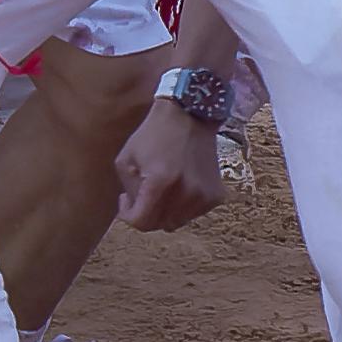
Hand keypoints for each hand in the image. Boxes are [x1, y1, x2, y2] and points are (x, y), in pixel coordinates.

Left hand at [115, 96, 226, 229]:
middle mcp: (186, 194)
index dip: (128, 216)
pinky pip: (193, 214)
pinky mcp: (216, 196)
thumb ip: (129, 190)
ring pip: (176, 222)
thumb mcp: (126, 159)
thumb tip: (136, 210)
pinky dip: (182, 206)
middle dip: (145, 213)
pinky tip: (177, 186)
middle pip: (159, 225)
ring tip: (159, 188)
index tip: (125, 200)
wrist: (189, 117)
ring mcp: (204, 196)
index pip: (142, 222)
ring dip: (164, 211)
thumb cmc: (152, 136)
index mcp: (160, 183)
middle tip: (140, 193)